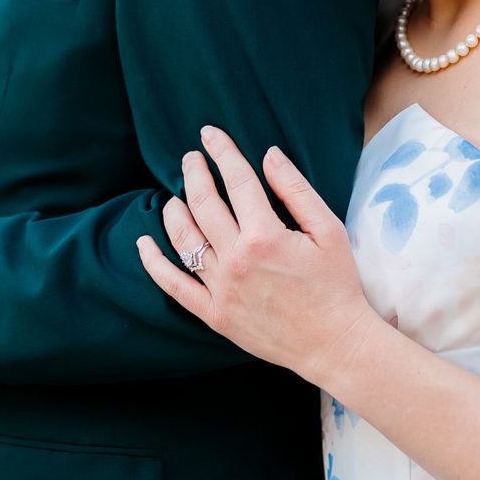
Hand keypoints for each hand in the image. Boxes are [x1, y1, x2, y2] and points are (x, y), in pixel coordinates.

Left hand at [136, 126, 378, 389]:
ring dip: (174, 210)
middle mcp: (236, 260)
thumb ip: (296, 190)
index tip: (210, 135)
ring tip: (174, 196)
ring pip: (184, 240)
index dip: (222, 152)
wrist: (334, 343)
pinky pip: (174, 286)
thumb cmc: (336, 285)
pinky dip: (154, 263)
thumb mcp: (328, 230)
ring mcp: (221, 289)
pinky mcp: (214, 315)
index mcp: (265, 236)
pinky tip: (143, 244)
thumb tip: (268, 155)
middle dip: (194, 174)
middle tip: (191, 158)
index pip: (237, 181)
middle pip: (203, 204)